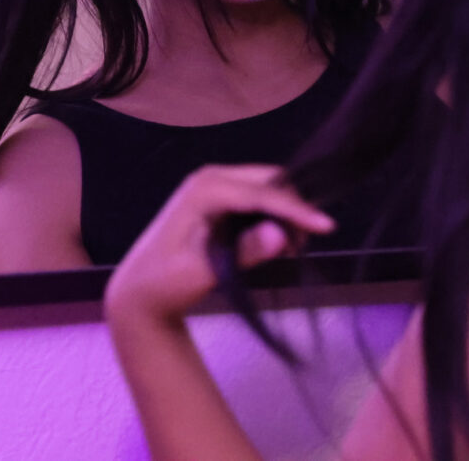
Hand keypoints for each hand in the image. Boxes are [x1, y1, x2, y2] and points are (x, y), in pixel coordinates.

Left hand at [104, 164, 334, 327]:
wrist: (140, 291)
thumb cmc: (166, 283)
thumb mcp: (205, 272)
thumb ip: (244, 252)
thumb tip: (281, 235)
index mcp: (204, 190)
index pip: (262, 192)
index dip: (296, 209)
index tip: (327, 227)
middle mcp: (211, 178)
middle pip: (269, 180)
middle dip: (293, 208)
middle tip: (304, 245)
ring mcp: (214, 186)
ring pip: (267, 188)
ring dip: (285, 213)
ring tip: (292, 249)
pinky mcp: (219, 199)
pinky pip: (257, 198)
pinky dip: (273, 216)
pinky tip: (278, 243)